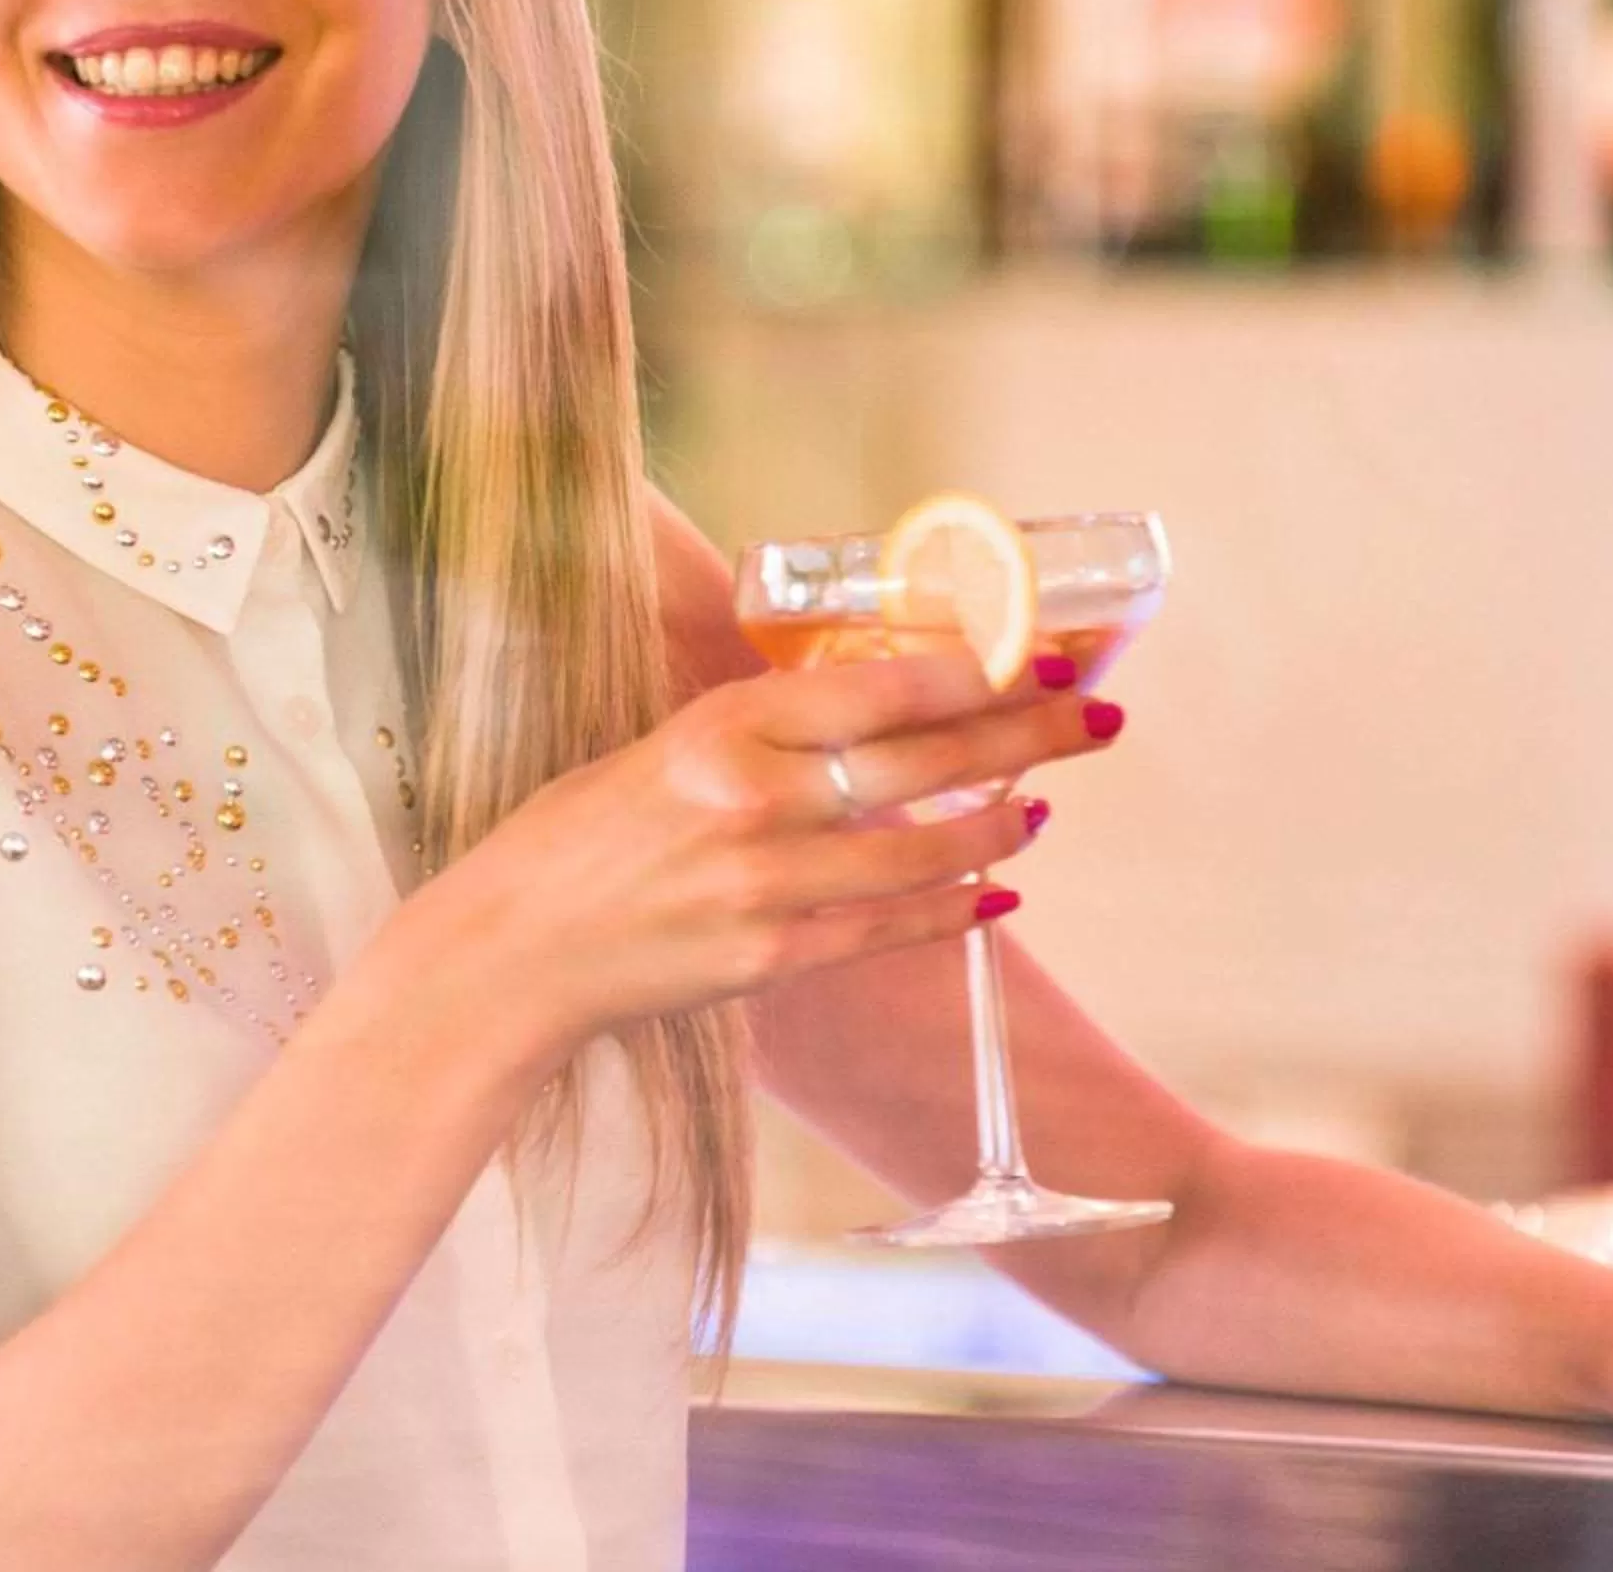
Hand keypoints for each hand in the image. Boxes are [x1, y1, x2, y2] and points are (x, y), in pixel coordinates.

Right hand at [403, 646, 1118, 1060]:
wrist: (513, 954)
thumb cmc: (581, 838)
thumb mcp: (662, 746)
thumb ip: (761, 730)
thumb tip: (876, 701)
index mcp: (720, 727)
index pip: (878, 686)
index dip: (974, 670)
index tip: (1035, 652)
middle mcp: (752, 800)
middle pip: (924, 758)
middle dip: (1026, 732)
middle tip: (1099, 714)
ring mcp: (767, 886)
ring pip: (924, 850)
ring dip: (1003, 824)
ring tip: (1048, 803)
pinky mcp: (773, 960)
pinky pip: (890, 931)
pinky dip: (953, 909)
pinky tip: (999, 895)